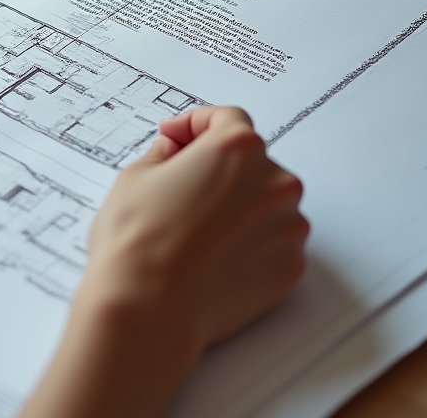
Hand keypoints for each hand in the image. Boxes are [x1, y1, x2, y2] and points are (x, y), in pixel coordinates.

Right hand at [20, 106, 308, 417]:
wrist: (148, 308)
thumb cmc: (138, 240)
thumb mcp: (136, 176)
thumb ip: (164, 154)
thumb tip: (174, 152)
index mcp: (237, 148)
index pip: (226, 118)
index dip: (195, 125)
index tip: (176, 138)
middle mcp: (274, 182)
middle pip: (250, 161)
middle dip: (218, 167)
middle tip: (181, 183)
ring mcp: (288, 228)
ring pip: (264, 202)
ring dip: (238, 204)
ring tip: (196, 224)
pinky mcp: (290, 269)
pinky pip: (273, 242)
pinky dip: (250, 241)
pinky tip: (213, 252)